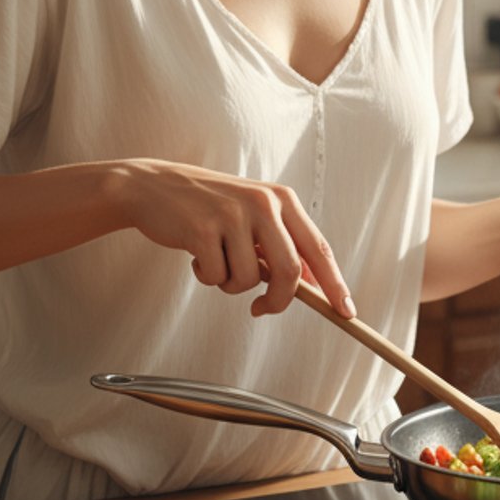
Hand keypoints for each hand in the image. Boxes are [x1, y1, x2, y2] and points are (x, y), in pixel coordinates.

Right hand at [107, 158, 353, 318]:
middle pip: (290, 272)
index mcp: (282, 200)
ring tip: (216, 260)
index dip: (334, 284)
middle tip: (262, 308)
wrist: (154, 186)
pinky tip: (195, 253)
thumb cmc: (208, 206)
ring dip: (230, 284)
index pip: (318, 248)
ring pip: (248, 280)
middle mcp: (263, 203)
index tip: (346, 312)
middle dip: (278, 301)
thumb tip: (311, 285)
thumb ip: (281, 245)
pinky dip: (206, 276)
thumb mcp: (253, 216)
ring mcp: (233, 215)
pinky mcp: (202, 229)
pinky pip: (216, 277)